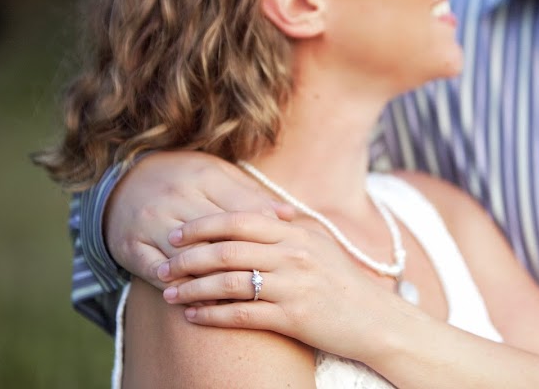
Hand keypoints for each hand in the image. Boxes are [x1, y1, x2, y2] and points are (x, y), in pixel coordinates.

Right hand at [104, 151, 293, 287]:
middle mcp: (175, 197)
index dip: (262, 237)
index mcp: (203, 176)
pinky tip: (198, 303)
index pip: (239, 212)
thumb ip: (253, 195)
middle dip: (240, 264)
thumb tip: (291, 215)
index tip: (279, 258)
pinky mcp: (129, 245)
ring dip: (210, 282)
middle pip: (214, 237)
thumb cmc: (187, 179)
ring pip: (186, 258)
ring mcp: (150, 222)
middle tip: (265, 287)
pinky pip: (156, 272)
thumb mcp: (220, 177)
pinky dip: (178, 289)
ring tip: (237, 301)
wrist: (126, 181)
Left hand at [157, 211, 410, 361]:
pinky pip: (242, 315)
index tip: (176, 234)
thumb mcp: (318, 247)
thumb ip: (285, 231)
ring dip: (193, 288)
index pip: (239, 220)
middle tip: (162, 266)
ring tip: (170, 295)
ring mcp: (293, 286)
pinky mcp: (293, 318)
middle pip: (227, 250)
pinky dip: (212, 315)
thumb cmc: (343, 283)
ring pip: (229, 283)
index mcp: (297, 233)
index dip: (203, 226)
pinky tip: (194, 317)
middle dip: (188, 258)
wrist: (376, 321)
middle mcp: (294, 255)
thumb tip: (250, 217)